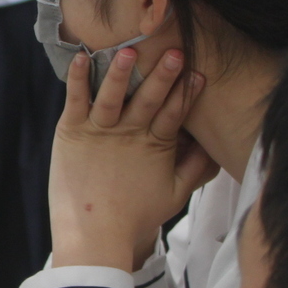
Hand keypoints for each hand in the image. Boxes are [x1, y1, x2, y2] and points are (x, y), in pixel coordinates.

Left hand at [48, 47, 218, 271]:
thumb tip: (215, 144)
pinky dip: (78, 80)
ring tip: (128, 51)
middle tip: (174, 51)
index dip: (188, 94)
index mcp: (155, 146)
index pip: (177, 114)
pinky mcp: (72, 132)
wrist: (95, 236)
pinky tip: (81, 59)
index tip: (201, 73)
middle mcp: (129, 135)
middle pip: (149, 100)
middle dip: (163, 76)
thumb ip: (195, 167)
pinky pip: (76, 100)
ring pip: (113, 96)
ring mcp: (100, 132)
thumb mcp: (175, 194)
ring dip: (121, 72)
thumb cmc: (135, 216)